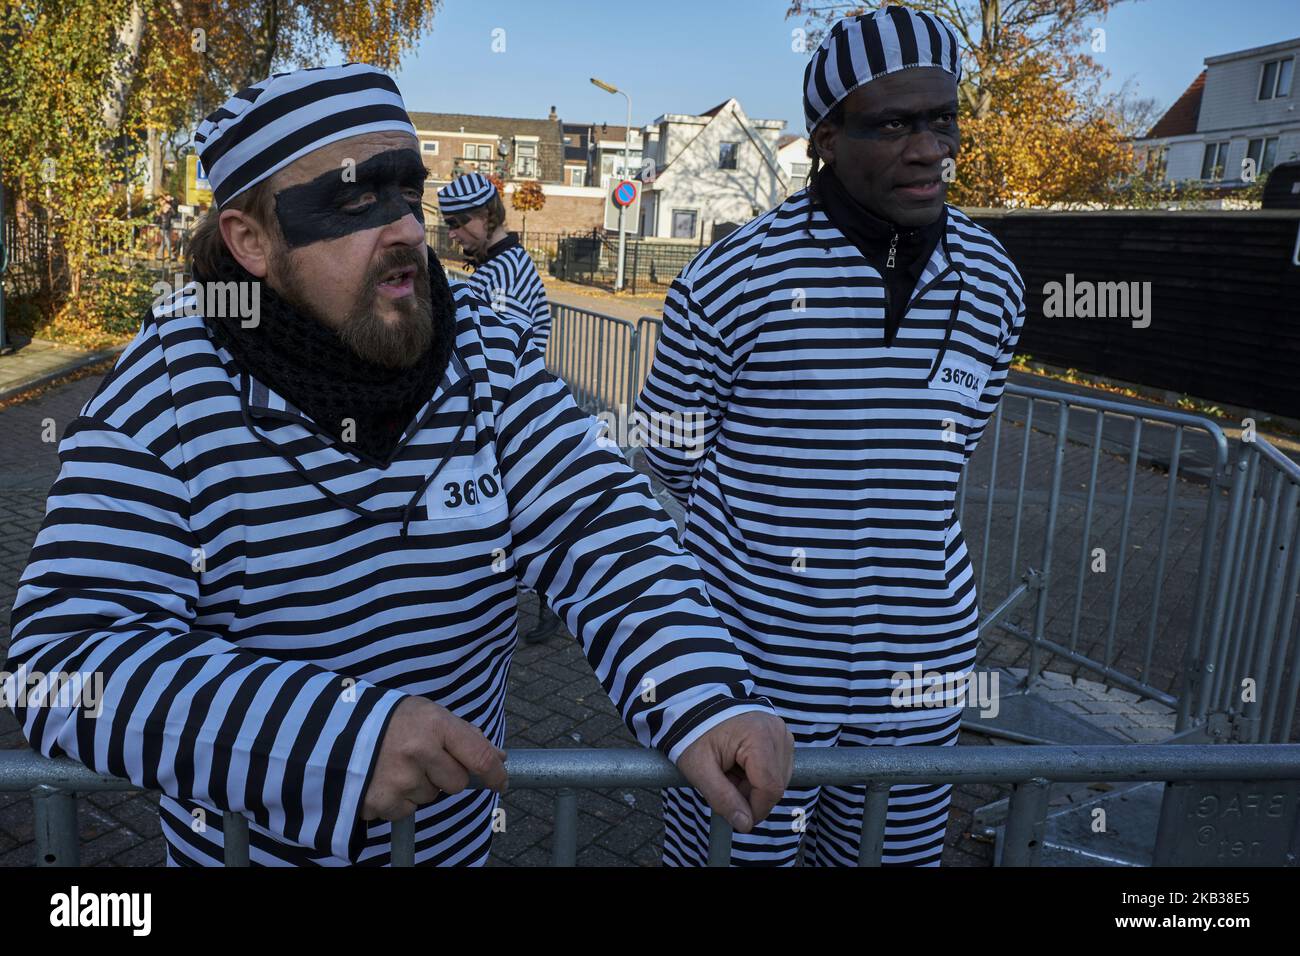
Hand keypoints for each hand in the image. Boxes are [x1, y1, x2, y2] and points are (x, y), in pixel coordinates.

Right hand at [362, 696, 507, 820]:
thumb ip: (462, 733)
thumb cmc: (388, 720)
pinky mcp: (382, 801)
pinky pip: (406, 809)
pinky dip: (398, 798)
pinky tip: (383, 777)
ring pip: (431, 796)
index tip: (500, 781)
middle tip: (424, 759)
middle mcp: (419, 752)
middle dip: (446, 775)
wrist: (332, 731)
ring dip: (419, 786)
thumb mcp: (427, 713)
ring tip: (396, 764)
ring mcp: (400, 779)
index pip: (480, 756)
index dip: (495, 773)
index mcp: (435, 725)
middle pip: (457, 783)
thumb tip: (498, 757)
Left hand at [675, 711, 792, 832]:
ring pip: (779, 778)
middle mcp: (776, 731)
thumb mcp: (699, 770)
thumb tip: (745, 824)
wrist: (694, 709)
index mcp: (758, 736)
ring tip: (731, 773)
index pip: (770, 788)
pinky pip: (778, 767)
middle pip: (776, 784)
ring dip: (756, 786)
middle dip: (752, 796)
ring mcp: (781, 731)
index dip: (756, 809)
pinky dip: (760, 775)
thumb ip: (722, 798)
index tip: (737, 817)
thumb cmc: (694, 735)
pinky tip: (741, 767)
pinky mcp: (780, 735)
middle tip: (726, 785)